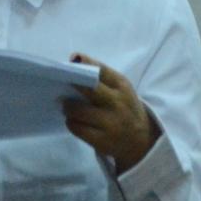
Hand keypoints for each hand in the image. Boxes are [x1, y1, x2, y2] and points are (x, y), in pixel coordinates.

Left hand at [63, 54, 159, 173]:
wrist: (140, 139)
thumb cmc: (123, 107)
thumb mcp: (120, 90)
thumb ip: (100, 77)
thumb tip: (73, 61)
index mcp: (122, 86)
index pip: (103, 71)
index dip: (87, 63)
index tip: (74, 59)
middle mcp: (118, 103)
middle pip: (90, 89)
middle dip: (73, 84)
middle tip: (60, 83)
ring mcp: (110, 123)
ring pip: (79, 111)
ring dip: (68, 106)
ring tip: (66, 105)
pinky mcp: (102, 141)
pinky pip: (77, 128)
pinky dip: (71, 122)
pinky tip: (73, 120)